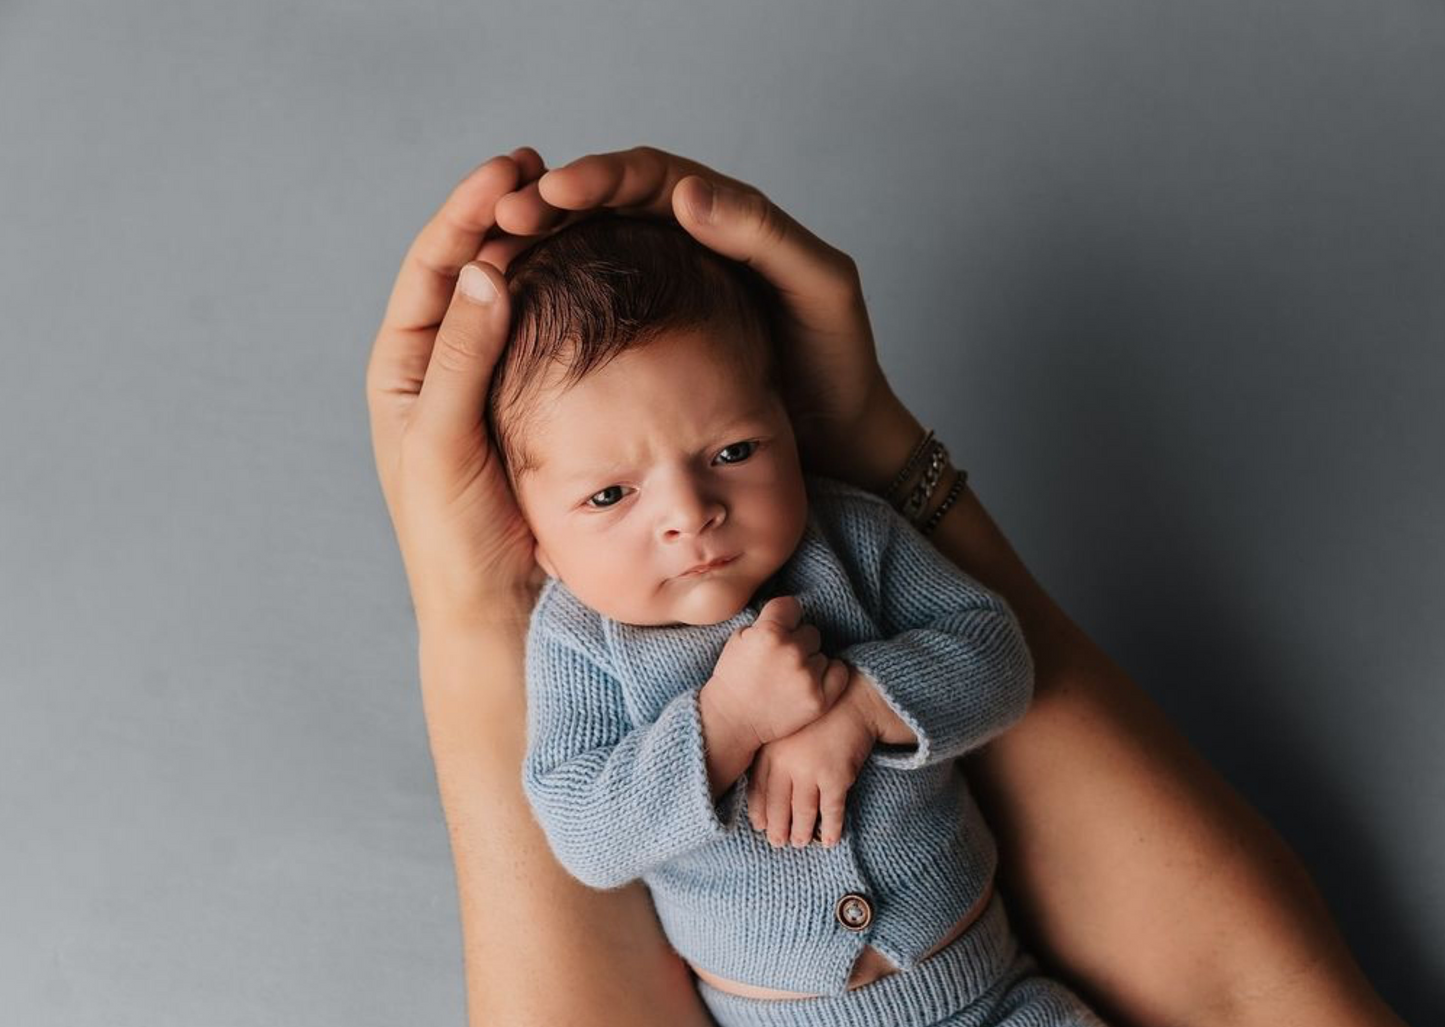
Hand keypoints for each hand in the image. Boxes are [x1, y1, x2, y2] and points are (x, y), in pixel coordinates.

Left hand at [367, 147, 595, 626]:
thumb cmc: (456, 540)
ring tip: (578, 205)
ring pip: (518, 300)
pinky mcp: (540, 410)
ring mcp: (496, 387)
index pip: (435, 271)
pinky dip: (573, 301)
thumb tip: (489, 269)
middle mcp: (446, 369)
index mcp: (406, 371)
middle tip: (549, 172)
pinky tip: (601, 272)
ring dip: (543, 250)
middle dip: (508, 217)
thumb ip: (464, 360)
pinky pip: (555, 341)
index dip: (467, 213)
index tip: (510, 167)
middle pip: (475, 270)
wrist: (498, 613)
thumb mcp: (447, 443)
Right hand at [487, 145, 923, 489]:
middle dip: (550, 205)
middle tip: (504, 217)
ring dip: (541, 250)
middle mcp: (683, 244)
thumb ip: (763, 235)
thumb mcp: (817, 289)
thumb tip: (685, 192)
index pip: (648, 177)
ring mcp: (658, 294)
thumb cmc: (837, 363)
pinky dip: (552, 304)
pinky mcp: (645, 345)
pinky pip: (591, 310)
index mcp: (723, 216)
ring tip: (493, 258)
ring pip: (587, 253)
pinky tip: (517, 316)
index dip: (599, 177)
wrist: (842, 440)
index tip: (552, 189)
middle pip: (603, 206)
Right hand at [702, 596, 851, 748]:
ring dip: (810, 663)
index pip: (792, 606)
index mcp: (769, 633)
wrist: (732, 721)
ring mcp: (807, 677)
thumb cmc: (733, 678)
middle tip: (781, 661)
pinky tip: (809, 682)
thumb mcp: (739, 639)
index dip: (784, 617)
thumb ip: (766, 622)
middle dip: (798, 643)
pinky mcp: (820, 699)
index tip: (778, 630)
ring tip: (788, 678)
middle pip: (810, 632)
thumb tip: (790, 614)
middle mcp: (792, 652)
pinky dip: (827, 676)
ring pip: (822, 654)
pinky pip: (838, 672)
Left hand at [746, 664, 879, 848]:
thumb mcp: (787, 726)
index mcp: (771, 750)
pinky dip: (830, 829)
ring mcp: (811, 772)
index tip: (759, 825)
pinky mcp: (836, 778)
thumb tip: (763, 784)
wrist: (854, 700)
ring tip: (799, 843)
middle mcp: (786, 763)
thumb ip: (773, 752)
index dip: (759, 811)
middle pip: (777, 805)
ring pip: (802, 812)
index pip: (758, 789)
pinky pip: (830, 812)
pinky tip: (829, 841)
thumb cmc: (820, 713)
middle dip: (777, 828)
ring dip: (800, 832)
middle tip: (777, 843)